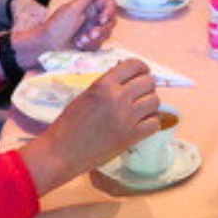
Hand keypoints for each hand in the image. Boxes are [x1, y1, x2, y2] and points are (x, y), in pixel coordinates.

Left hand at [11, 0, 116, 65]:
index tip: (102, 19)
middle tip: (91, 34)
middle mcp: (93, 16)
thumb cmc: (57, 25)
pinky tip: (79, 44)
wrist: (46, 46)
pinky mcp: (91, 42)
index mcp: (89, 5)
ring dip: (94, 38)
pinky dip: (90, 45)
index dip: (110, 11)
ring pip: (106, 33)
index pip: (109, 4)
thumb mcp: (72, 9)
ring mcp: (92, 29)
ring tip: (81, 40)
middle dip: (102, 29)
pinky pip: (100, 44)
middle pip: (111, 20)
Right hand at [20, 59, 159, 192]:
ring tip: (140, 111)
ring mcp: (126, 117)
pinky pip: (155, 123)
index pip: (135, 65)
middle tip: (140, 94)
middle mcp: (118, 97)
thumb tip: (128, 75)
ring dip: (150, 105)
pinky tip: (141, 125)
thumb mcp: (87, 95)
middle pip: (149, 82)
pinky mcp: (131, 137)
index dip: (142, 68)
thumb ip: (108, 84)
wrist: (62, 152)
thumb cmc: (70, 124)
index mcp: (104, 84)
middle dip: (147, 87)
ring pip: (155, 101)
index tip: (142, 74)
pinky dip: (151, 123)